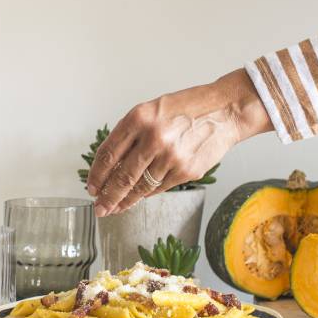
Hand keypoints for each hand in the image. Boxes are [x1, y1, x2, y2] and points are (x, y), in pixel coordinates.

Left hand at [86, 69, 271, 216]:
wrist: (226, 110)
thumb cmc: (186, 108)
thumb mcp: (150, 110)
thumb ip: (129, 135)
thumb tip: (109, 166)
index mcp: (139, 118)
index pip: (108, 153)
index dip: (96, 174)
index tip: (91, 187)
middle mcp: (153, 138)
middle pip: (122, 176)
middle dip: (107, 197)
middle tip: (99, 208)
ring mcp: (171, 157)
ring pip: (141, 187)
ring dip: (125, 201)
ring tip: (114, 208)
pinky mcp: (187, 171)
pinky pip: (160, 188)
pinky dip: (146, 194)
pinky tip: (137, 198)